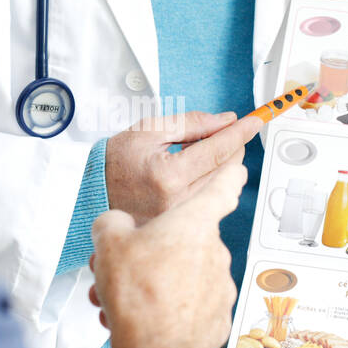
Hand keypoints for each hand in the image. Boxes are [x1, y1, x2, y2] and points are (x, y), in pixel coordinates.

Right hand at [88, 161, 246, 347]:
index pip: (223, 187)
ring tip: (127, 300)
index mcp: (196, 223)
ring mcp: (222, 287)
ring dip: (160, 282)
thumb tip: (117, 225)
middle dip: (158, 251)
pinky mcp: (219, 318)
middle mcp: (216, 251)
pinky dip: (172, 310)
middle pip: (189, 240)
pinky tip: (147, 319)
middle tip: (127, 267)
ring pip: (187, 276)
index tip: (237, 168)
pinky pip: (193, 306)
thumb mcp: (109, 243)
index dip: (228, 174)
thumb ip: (114, 223)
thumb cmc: (138, 292)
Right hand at [104, 109, 262, 223]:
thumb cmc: (113, 162)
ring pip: (222, 185)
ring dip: (223, 164)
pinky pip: (210, 199)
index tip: (255, 121)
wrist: (93, 193)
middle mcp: (177, 200)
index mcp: (169, 176)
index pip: (218, 150)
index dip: (240, 132)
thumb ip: (190, 123)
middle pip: (227, 170)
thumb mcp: (149, 129)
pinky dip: (211, 181)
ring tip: (203, 152)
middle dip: (234, 146)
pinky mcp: (181, 226)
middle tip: (229, 132)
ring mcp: (180, 217)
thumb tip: (224, 121)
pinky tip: (197, 172)